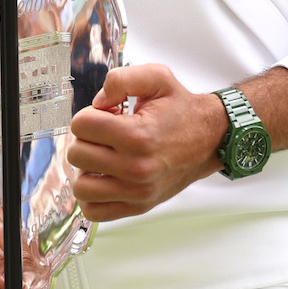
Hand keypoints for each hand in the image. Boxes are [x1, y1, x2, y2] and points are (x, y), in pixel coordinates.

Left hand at [68, 64, 225, 221]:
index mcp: (138, 135)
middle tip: (105, 134)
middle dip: (86, 138)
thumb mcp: (157, 77)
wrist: (210, 139)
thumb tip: (97, 102)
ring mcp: (137, 192)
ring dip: (85, 168)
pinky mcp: (138, 206)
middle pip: (77, 154)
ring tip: (103, 156)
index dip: (90, 114)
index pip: (81, 125)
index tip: (108, 115)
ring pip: (81, 186)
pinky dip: (92, 195)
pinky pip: (94, 211)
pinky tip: (104, 177)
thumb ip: (121, 79)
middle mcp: (136, 168)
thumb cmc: (181, 109)